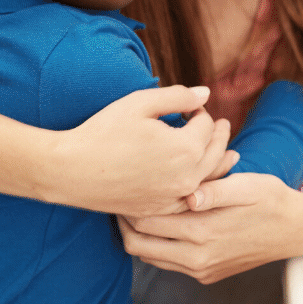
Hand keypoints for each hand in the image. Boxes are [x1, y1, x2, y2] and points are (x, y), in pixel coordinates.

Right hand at [58, 85, 236, 217]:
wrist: (71, 171)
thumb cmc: (103, 132)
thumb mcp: (140, 103)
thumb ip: (178, 96)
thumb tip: (206, 94)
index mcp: (186, 149)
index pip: (207, 125)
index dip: (200, 110)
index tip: (191, 105)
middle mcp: (186, 178)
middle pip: (215, 153)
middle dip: (219, 135)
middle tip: (222, 124)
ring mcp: (173, 198)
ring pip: (208, 180)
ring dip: (220, 162)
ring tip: (231, 154)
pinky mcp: (160, 209)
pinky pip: (190, 199)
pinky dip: (202, 187)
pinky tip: (202, 181)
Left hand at [118, 172, 302, 282]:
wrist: (296, 230)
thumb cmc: (271, 200)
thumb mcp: (246, 186)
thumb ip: (214, 190)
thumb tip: (188, 195)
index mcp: (203, 233)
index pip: (147, 222)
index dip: (129, 204)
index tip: (123, 186)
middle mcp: (198, 258)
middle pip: (140, 246)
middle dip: (125, 223)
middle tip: (119, 198)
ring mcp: (202, 270)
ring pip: (150, 258)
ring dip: (139, 235)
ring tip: (135, 209)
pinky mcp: (206, 274)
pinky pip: (169, 263)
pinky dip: (157, 245)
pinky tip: (160, 223)